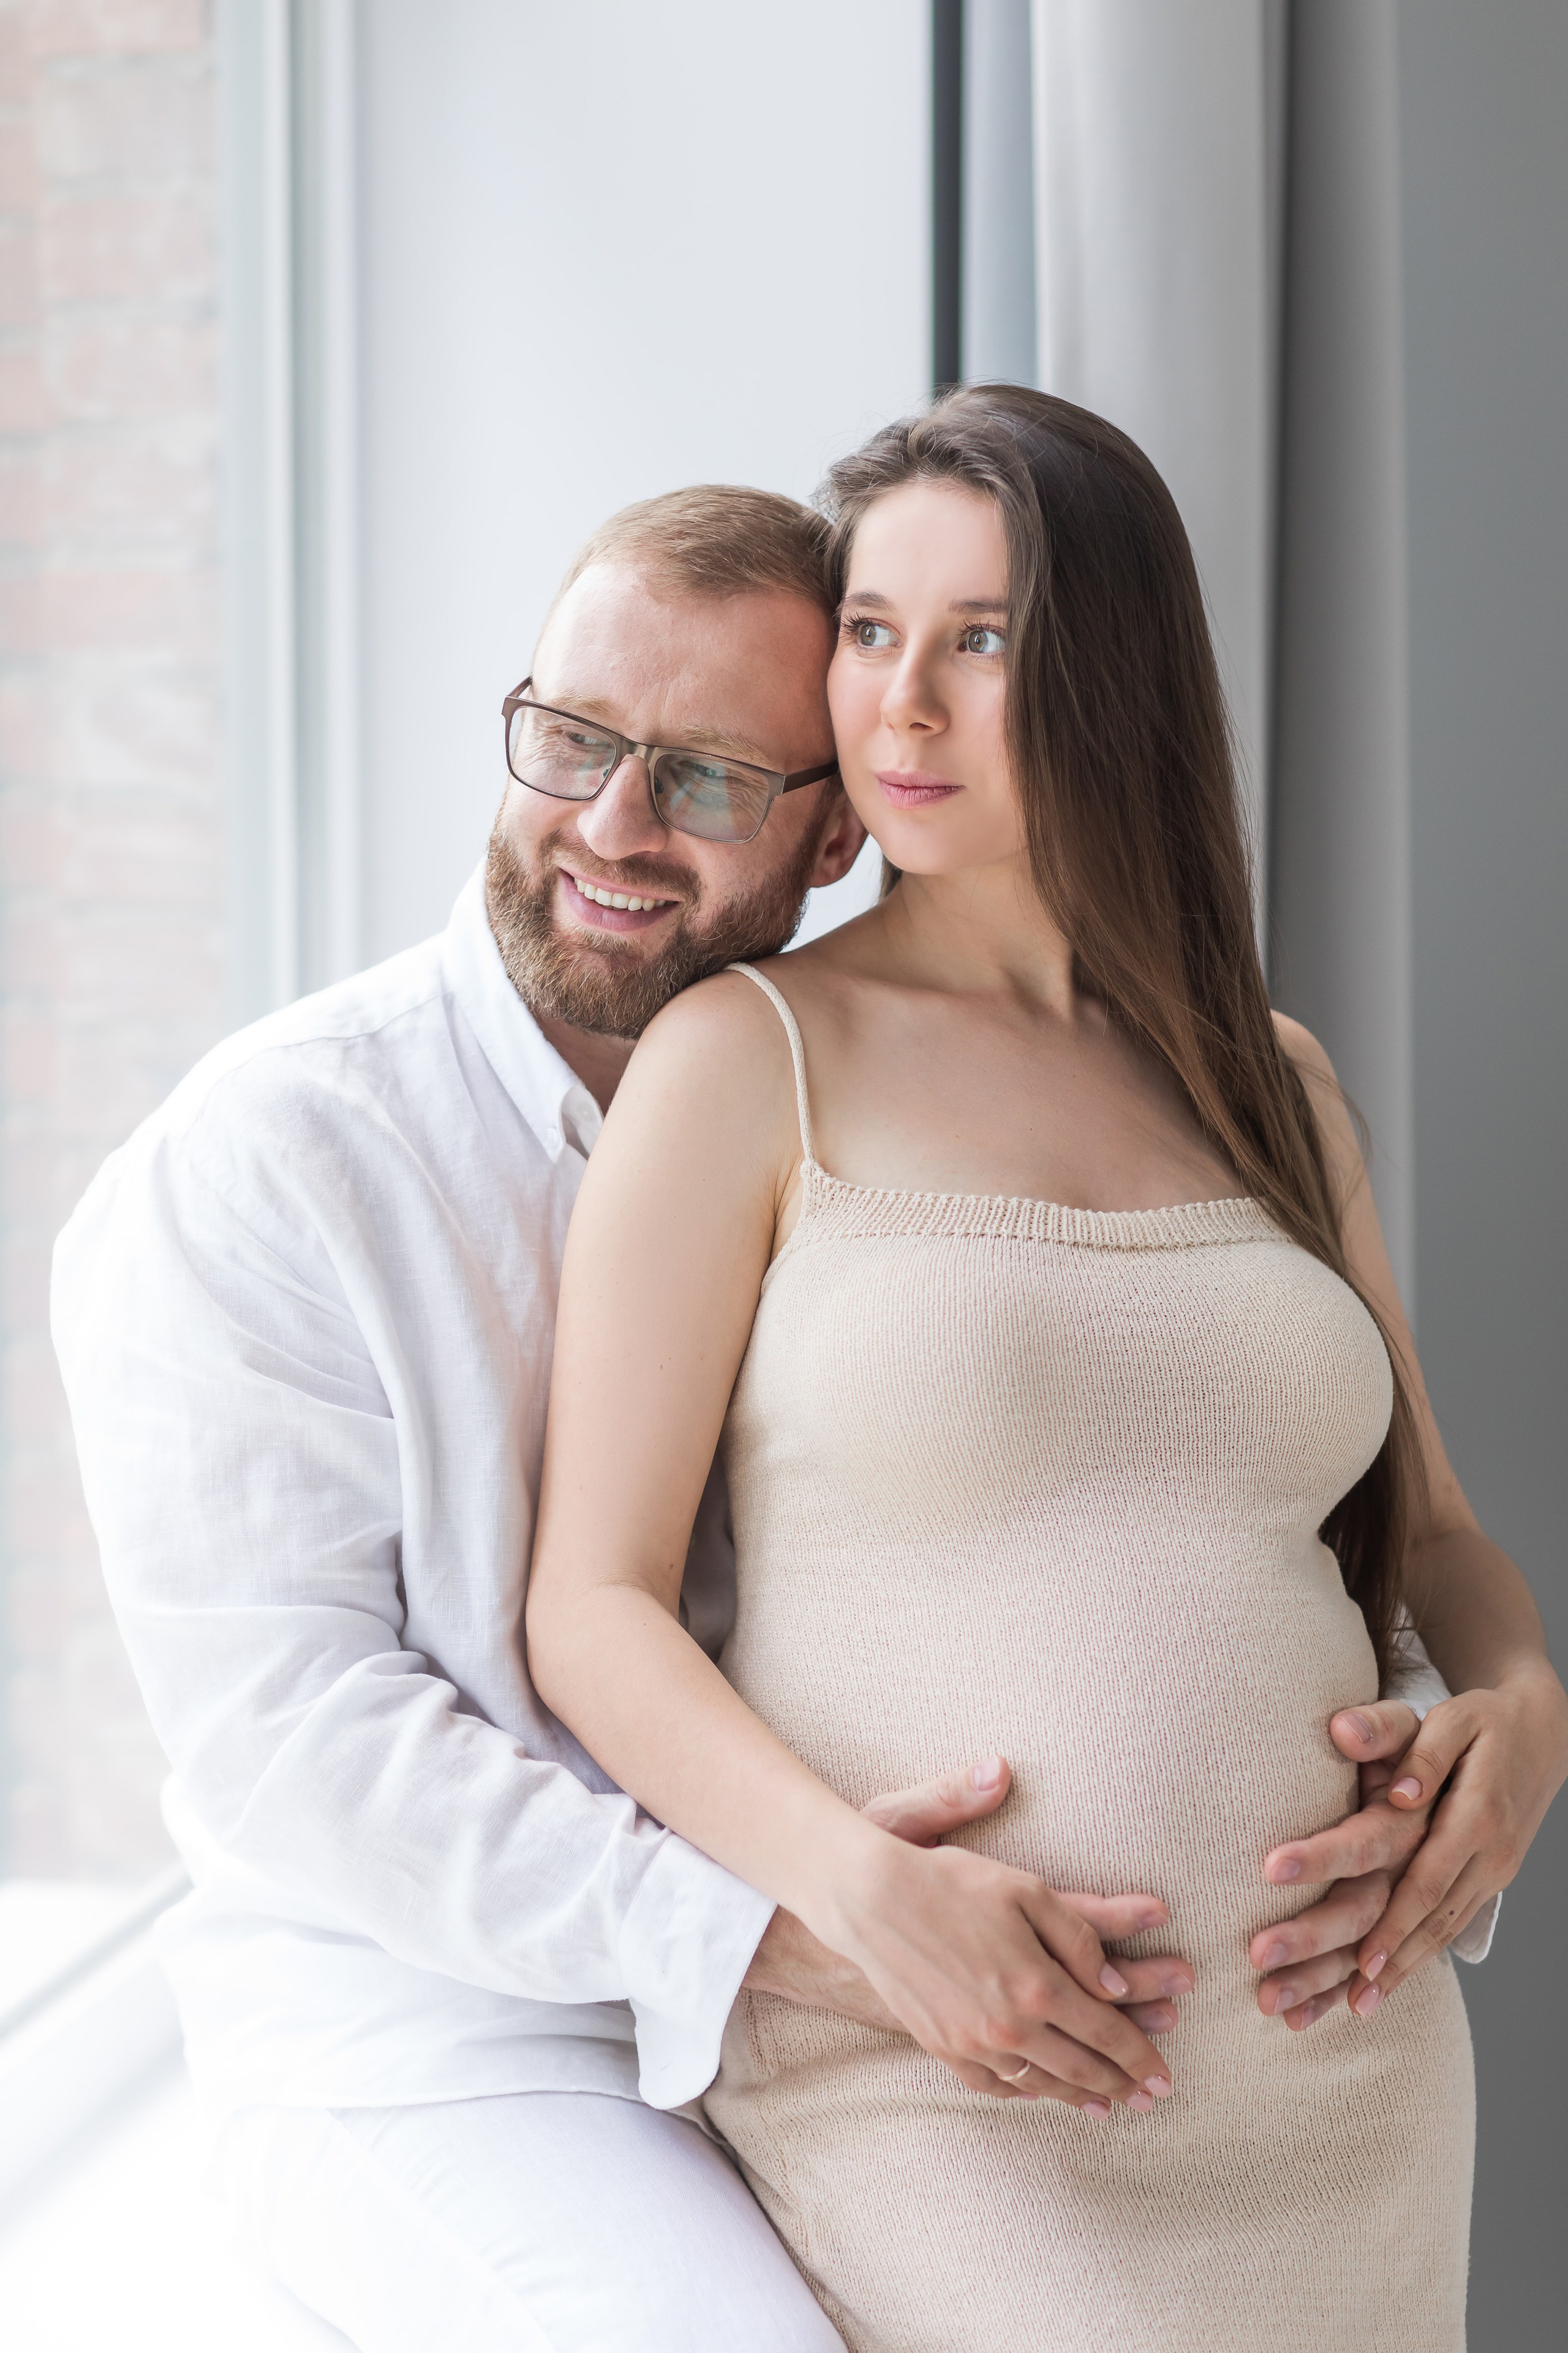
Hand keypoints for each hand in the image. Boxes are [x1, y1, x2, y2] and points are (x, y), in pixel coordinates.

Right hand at [746, 1759, 1191, 2094]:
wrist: (872, 1900)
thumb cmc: (953, 1881)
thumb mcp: (1027, 1890)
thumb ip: (1080, 1936)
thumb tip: (1116, 1984)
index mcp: (1039, 1985)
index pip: (1107, 2031)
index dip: (1141, 2055)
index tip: (1166, 2073)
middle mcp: (1010, 2026)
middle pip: (1081, 2067)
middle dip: (1123, 2085)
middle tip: (1153, 2099)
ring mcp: (973, 2044)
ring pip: (1041, 2083)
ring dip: (1080, 2097)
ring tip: (1107, 2106)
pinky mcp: (943, 2047)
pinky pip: (994, 2085)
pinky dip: (1025, 2093)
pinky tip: (1040, 2092)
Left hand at [1254, 1667, 1567, 2025]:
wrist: (1545, 1736)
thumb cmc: (1485, 1721)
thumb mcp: (1453, 1718)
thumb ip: (1413, 1746)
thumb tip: (1383, 1777)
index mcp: (1473, 1818)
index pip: (1412, 1870)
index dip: (1365, 1898)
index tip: (1296, 1904)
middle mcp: (1485, 1860)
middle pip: (1416, 1918)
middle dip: (1354, 1956)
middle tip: (1287, 1987)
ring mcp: (1489, 1880)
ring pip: (1432, 1939)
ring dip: (1382, 1978)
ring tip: (1322, 2011)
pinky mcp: (1483, 1888)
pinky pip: (1444, 1936)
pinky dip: (1408, 1969)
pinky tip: (1366, 1997)